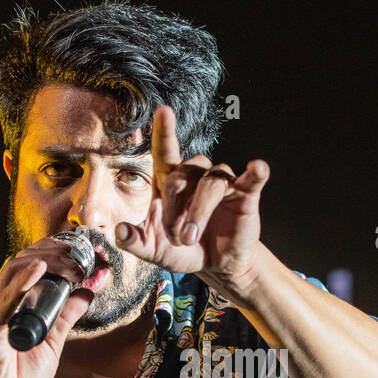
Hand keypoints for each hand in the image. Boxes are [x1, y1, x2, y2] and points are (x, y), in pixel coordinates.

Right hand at [0, 239, 94, 377]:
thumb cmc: (18, 377)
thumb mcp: (53, 341)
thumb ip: (67, 315)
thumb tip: (88, 291)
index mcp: (17, 302)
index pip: (35, 264)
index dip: (60, 253)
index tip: (89, 252)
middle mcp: (4, 302)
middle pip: (26, 259)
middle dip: (56, 250)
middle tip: (83, 253)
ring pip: (15, 270)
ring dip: (46, 259)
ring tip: (71, 261)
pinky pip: (5, 299)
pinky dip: (22, 282)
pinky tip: (39, 268)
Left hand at [113, 105, 270, 295]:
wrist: (216, 265)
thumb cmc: (183, 249)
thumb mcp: (153, 250)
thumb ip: (134, 242)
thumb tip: (119, 232)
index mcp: (170, 181)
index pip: (165, 150)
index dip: (165, 131)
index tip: (164, 112)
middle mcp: (196, 175)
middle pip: (182, 175)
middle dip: (174, 210)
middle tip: (176, 238)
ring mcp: (222, 182)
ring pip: (211, 182)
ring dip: (198, 211)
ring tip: (191, 237)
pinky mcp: (245, 194)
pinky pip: (252, 178)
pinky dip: (256, 172)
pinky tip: (258, 167)